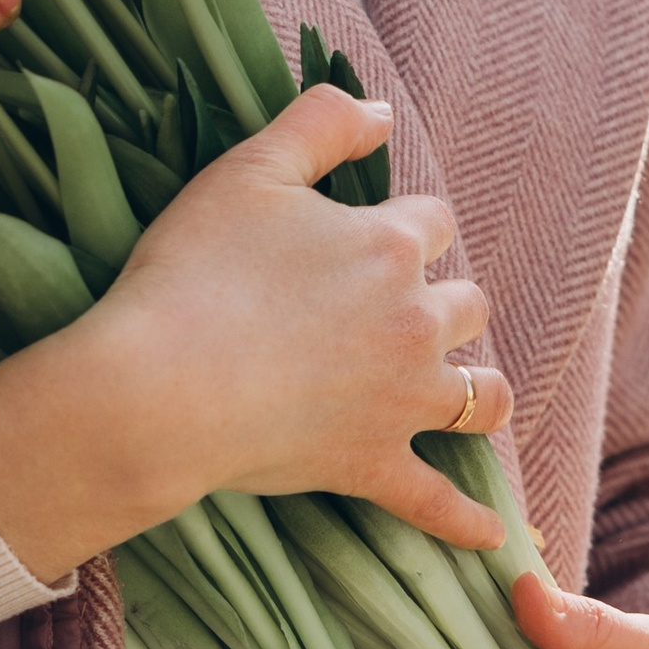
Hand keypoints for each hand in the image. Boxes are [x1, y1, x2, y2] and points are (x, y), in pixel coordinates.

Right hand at [0, 84, 509, 581]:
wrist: (158, 384)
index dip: (404, 223)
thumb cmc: (194, 270)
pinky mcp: (374, 465)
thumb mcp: (249, 167)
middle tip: (395, 310)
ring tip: (465, 391)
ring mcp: (401, 401)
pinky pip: (438, 501)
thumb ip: (322, 123)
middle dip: (440, 301)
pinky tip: (491, 538)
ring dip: (478, 389)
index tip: (367, 235)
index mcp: (390, 245)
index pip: (433, 220)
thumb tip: (382, 111)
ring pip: (481, 395)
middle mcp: (415, 321)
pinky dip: (467, 521)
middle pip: (467, 303)